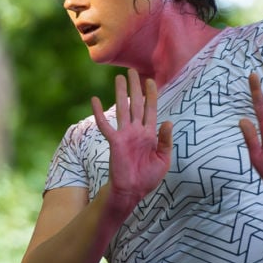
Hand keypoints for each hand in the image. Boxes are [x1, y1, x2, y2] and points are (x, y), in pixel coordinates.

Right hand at [92, 68, 172, 210]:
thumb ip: (166, 140)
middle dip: (135, 87)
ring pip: (123, 109)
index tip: (150, 80)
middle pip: (136, 104)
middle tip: (132, 71)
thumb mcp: (164, 159)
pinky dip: (99, 112)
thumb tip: (168, 121)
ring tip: (118, 78)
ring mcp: (125, 134)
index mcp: (149, 134)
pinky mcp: (114, 141)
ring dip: (120, 93)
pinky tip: (95, 100)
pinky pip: (105, 124)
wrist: (133, 191)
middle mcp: (136, 130)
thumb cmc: (148, 177)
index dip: (151, 94)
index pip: (151, 109)